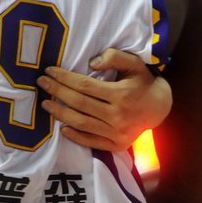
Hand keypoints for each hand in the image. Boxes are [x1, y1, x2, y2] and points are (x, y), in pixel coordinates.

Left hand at [37, 48, 171, 150]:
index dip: (64, 78)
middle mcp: (118, 116)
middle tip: (42, 83)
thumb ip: (115, 57)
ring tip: (45, 104)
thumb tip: (92, 63)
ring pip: (82, 123)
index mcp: (121, 94)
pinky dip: (75, 136)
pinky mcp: (116, 145)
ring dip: (60, 114)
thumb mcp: (134, 63)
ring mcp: (117, 133)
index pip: (85, 86)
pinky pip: (91, 141)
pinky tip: (62, 127)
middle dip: (57, 92)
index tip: (49, 71)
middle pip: (80, 104)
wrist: (160, 108)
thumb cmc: (142, 82)